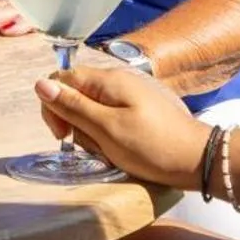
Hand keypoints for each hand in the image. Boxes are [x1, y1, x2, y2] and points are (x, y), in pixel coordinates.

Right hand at [33, 64, 210, 189]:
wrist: (200, 160)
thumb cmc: (152, 146)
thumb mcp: (107, 129)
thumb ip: (73, 106)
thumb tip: (40, 84)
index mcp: (108, 80)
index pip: (62, 79)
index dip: (53, 105)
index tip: (62, 136)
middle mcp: (118, 80)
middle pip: (76, 94)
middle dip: (75, 122)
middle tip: (93, 147)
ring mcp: (131, 94)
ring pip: (92, 108)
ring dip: (93, 132)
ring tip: (111, 151)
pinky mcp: (140, 109)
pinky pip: (110, 116)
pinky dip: (108, 133)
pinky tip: (121, 149)